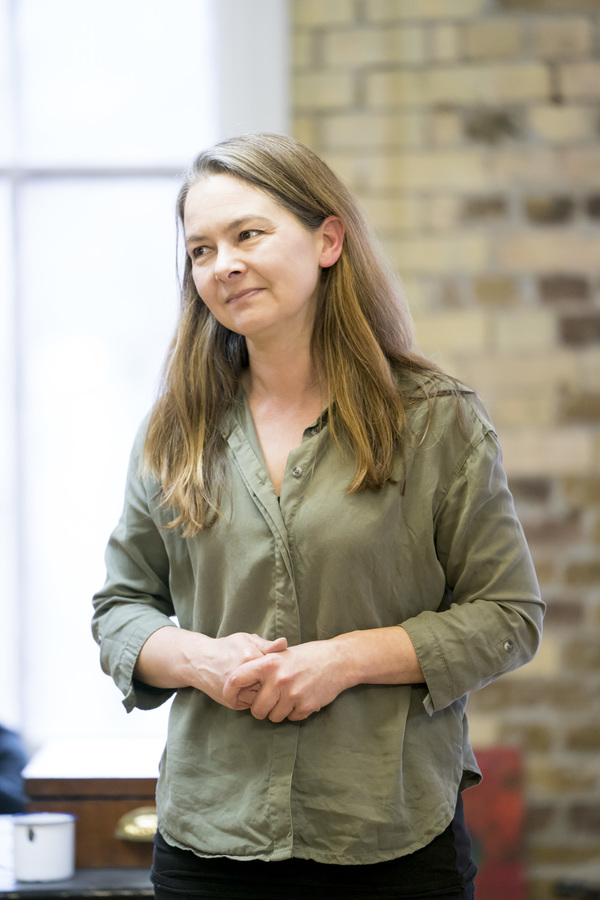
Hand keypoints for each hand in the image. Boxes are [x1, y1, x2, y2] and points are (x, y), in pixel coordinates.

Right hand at [191, 632, 287, 708]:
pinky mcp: (232, 701)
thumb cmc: (226, 648)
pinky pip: (252, 704)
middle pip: (271, 684)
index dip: (278, 667)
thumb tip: (285, 643)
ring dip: (264, 692)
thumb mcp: (246, 639)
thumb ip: (266, 644)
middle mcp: (244, 675)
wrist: (200, 661)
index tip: (278, 665)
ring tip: (260, 683)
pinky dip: (254, 698)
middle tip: (272, 677)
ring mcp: (237, 690)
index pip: (276, 668)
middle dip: (272, 681)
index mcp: (250, 657)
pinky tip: (252, 689)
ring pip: (262, 697)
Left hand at [223, 640, 348, 721]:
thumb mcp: (282, 653)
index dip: (230, 691)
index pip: (237, 679)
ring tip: (289, 697)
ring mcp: (292, 694)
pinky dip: (295, 712)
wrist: (338, 661)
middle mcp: (278, 679)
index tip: (231, 698)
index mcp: (269, 663)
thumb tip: (239, 678)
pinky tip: (302, 698)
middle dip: (261, 709)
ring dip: (279, 712)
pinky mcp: (305, 705)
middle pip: (256, 709)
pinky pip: (291, 718)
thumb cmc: (308, 656)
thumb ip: (264, 664)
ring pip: (273, 717)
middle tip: (270, 700)